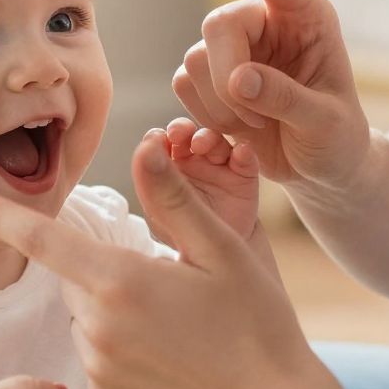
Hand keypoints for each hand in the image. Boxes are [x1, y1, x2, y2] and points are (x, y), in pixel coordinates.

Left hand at [0, 143, 323, 388]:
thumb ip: (175, 198)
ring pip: (87, 320)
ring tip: (175, 329)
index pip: (44, 241)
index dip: (1, 218)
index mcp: (121, 281)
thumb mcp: (225, 250)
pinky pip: (97, 356)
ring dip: (114, 314)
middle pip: (76, 280)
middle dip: (108, 274)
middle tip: (169, 288)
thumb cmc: (257, 324)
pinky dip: (121, 350)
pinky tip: (167, 359)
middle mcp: (98, 327)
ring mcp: (97, 368)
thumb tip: (144, 146)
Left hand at [140, 118, 259, 246]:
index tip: (156, 140)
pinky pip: (245, 158)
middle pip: (187, 135)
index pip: (159, 143)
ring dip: (209, 139)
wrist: (219, 258)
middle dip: (182, 130)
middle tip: (179, 134)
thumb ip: (153, 186)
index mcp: (167, 168)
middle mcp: (193, 161)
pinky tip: (240, 152)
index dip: (157, 138)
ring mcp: (219, 166)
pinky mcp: (244, 175)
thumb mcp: (161, 214)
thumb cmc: (183, 236)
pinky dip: (243, 152)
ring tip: (204, 145)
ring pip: (215, 141)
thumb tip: (144, 152)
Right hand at [173, 0, 371, 199]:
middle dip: (226, 77)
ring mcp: (236, 48)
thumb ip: (286, 98)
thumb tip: (238, 79)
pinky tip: (237, 128)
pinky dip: (205, 114)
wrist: (323, 170)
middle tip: (253, 118)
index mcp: (306, 16)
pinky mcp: (212, 75)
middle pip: (217, 25)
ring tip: (255, 125)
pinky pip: (184, 84)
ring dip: (219, 105)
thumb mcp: (326, 124)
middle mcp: (267, 22)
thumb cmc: (338, 141)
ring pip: (195, 59)